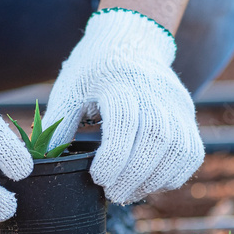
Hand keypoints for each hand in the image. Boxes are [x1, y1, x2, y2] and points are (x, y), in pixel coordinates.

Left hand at [42, 8, 204, 203]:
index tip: (98, 178)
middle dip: (135, 175)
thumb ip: (58, 125)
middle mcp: (154, 91)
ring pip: (179, 148)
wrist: (130, 39)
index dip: (114, 157)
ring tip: (129, 192)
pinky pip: (191, 152)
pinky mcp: (187, 113)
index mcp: (119, 81)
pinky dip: (174, 174)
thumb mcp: (69, 90)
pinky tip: (150, 183)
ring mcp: (176, 102)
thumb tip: (42, 164)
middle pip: (156, 138)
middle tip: (112, 194)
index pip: (125, 122)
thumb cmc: (92, 69)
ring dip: (155, 179)